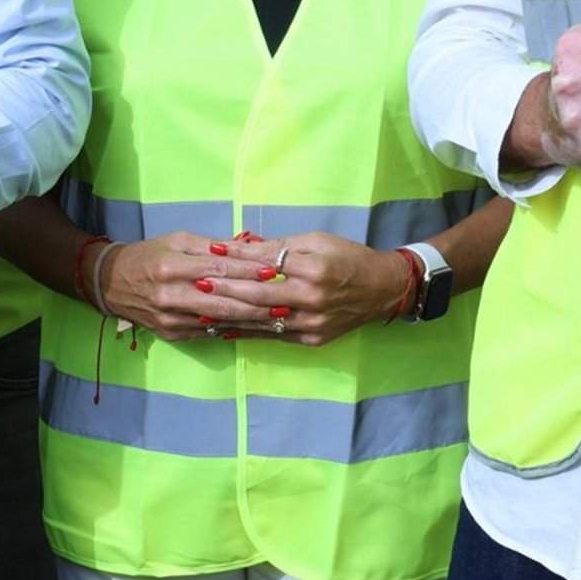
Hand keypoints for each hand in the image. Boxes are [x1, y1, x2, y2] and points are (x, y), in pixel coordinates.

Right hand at [99, 232, 275, 341]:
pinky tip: (255, 328)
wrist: (111, 283)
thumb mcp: (177, 240)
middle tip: (287, 302)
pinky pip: (208, 333)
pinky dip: (233, 330)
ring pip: (219, 322)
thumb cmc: (148, 255)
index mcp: (172, 267)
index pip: (218, 270)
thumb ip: (211, 247)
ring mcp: (171, 320)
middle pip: (222, 302)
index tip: (275, 271)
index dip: (248, 271)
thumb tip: (247, 249)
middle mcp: (171, 296)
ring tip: (279, 319)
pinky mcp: (172, 335)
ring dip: (251, 322)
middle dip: (258, 303)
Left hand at [214, 234, 409, 345]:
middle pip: (259, 297)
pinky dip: (248, 332)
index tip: (209, 256)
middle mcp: (312, 299)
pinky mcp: (312, 339)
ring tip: (200, 311)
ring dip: (229, 317)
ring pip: (263, 321)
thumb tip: (240, 247)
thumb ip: (278, 246)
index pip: (266, 265)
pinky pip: (274, 337)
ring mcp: (312, 323)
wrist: (384, 289)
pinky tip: (225, 329)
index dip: (236, 261)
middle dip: (225, 292)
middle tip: (196, 286)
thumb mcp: (316, 241)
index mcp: (313, 269)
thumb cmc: (348, 257)